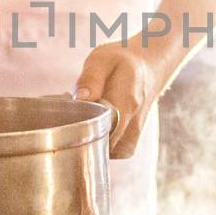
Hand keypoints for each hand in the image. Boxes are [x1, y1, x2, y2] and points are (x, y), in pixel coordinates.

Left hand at [74, 41, 169, 158]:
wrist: (148, 69)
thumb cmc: (121, 62)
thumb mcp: (103, 59)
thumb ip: (90, 78)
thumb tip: (79, 99)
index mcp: (126, 100)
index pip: (99, 125)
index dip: (78, 122)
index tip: (67, 107)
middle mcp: (132, 122)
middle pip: (98, 142)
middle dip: (78, 131)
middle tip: (69, 111)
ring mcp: (133, 136)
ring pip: (103, 153)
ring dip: (87, 139)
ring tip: (82, 117)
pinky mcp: (129, 144)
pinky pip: (109, 154)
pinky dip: (97, 144)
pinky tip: (91, 127)